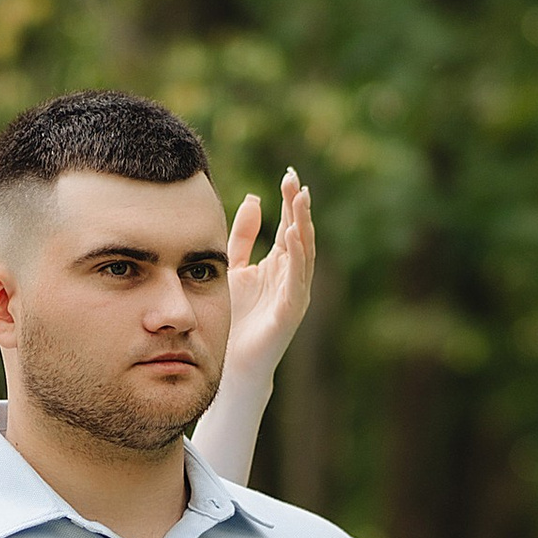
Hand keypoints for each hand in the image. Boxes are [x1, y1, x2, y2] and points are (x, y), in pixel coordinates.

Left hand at [221, 168, 315, 392]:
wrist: (232, 361)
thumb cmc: (235, 316)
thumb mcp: (234, 265)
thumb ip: (243, 235)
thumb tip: (254, 198)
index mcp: (279, 264)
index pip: (289, 226)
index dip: (291, 202)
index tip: (289, 175)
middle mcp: (291, 276)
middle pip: (300, 234)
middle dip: (299, 208)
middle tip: (296, 180)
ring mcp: (294, 294)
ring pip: (304, 254)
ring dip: (303, 226)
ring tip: (300, 201)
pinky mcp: (290, 311)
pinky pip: (297, 279)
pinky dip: (297, 257)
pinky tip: (293, 236)